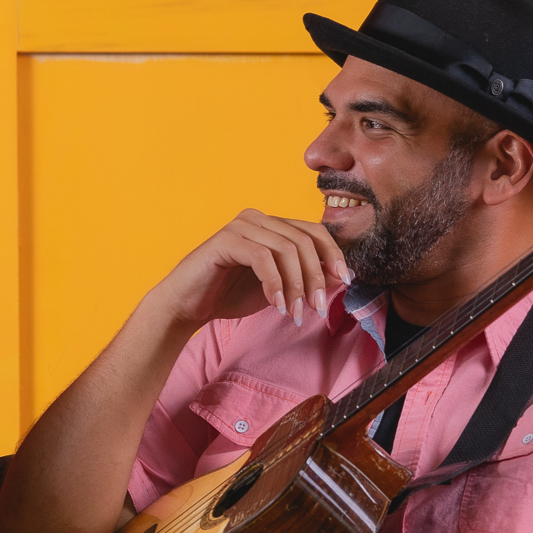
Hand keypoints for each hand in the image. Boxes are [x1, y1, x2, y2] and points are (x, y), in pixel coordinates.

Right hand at [146, 209, 352, 330]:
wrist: (188, 306)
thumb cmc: (229, 295)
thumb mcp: (278, 287)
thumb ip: (304, 277)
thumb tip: (340, 276)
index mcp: (271, 226)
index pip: (314, 230)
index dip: (333, 255)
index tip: (345, 282)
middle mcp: (257, 219)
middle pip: (303, 240)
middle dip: (316, 277)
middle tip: (317, 308)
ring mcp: (240, 226)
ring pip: (285, 249)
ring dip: (296, 285)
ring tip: (295, 313)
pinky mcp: (225, 240)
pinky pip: (261, 257)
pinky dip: (274, 283)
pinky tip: (276, 305)